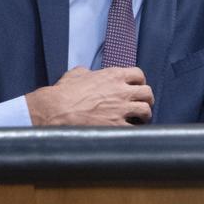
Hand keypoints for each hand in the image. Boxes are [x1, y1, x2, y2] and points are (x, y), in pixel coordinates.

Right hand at [25, 66, 152, 125]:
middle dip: (146, 98)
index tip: (136, 87)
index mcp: (113, 76)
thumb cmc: (63, 93)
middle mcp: (121, 91)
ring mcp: (121, 109)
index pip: (139, 75)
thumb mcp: (75, 74)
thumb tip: (87, 73)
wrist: (56, 111)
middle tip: (141, 103)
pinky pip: (136, 129)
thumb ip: (87, 72)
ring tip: (140, 118)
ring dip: (145, 114)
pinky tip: (130, 131)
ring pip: (146, 110)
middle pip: (147, 92)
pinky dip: (136, 130)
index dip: (140, 82)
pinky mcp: (117, 126)